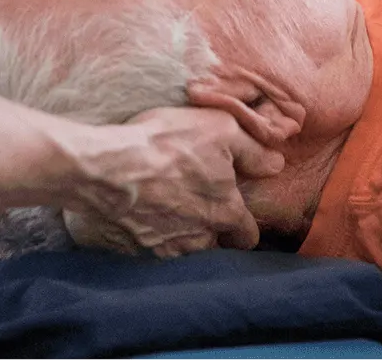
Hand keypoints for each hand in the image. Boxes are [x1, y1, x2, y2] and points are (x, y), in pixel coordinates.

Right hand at [60, 106, 283, 256]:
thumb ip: (252, 149)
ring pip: (186, 248)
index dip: (243, 223)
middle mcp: (201, 237)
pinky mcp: (140, 251)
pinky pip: (155, 248)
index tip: (233, 210)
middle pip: (216, 243)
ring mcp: (169, 248)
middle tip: (195, 205)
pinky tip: (142, 213)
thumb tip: (276, 164)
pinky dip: (152, 234)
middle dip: (211, 229)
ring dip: (181, 232)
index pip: (248, 234)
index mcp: (226, 211)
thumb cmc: (165, 144)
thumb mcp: (218, 129)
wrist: (106, 170)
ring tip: (165, 206)